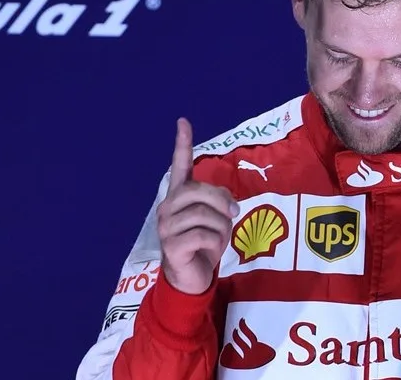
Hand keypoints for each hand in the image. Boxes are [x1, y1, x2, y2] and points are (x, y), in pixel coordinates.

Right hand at [157, 117, 239, 294]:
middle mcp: (168, 208)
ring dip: (221, 225)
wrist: (191, 278)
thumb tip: (227, 203)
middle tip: (234, 213)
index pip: (179, 165)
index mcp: (179, 197)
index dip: (182, 143)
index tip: (183, 122)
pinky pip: (202, 235)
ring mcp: (166, 227)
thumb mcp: (216, 218)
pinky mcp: (171, 246)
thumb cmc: (203, 244)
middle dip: (221, 201)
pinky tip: (209, 250)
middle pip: (197, 191)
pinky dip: (215, 242)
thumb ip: (218, 201)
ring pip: (203, 214)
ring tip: (220, 236)